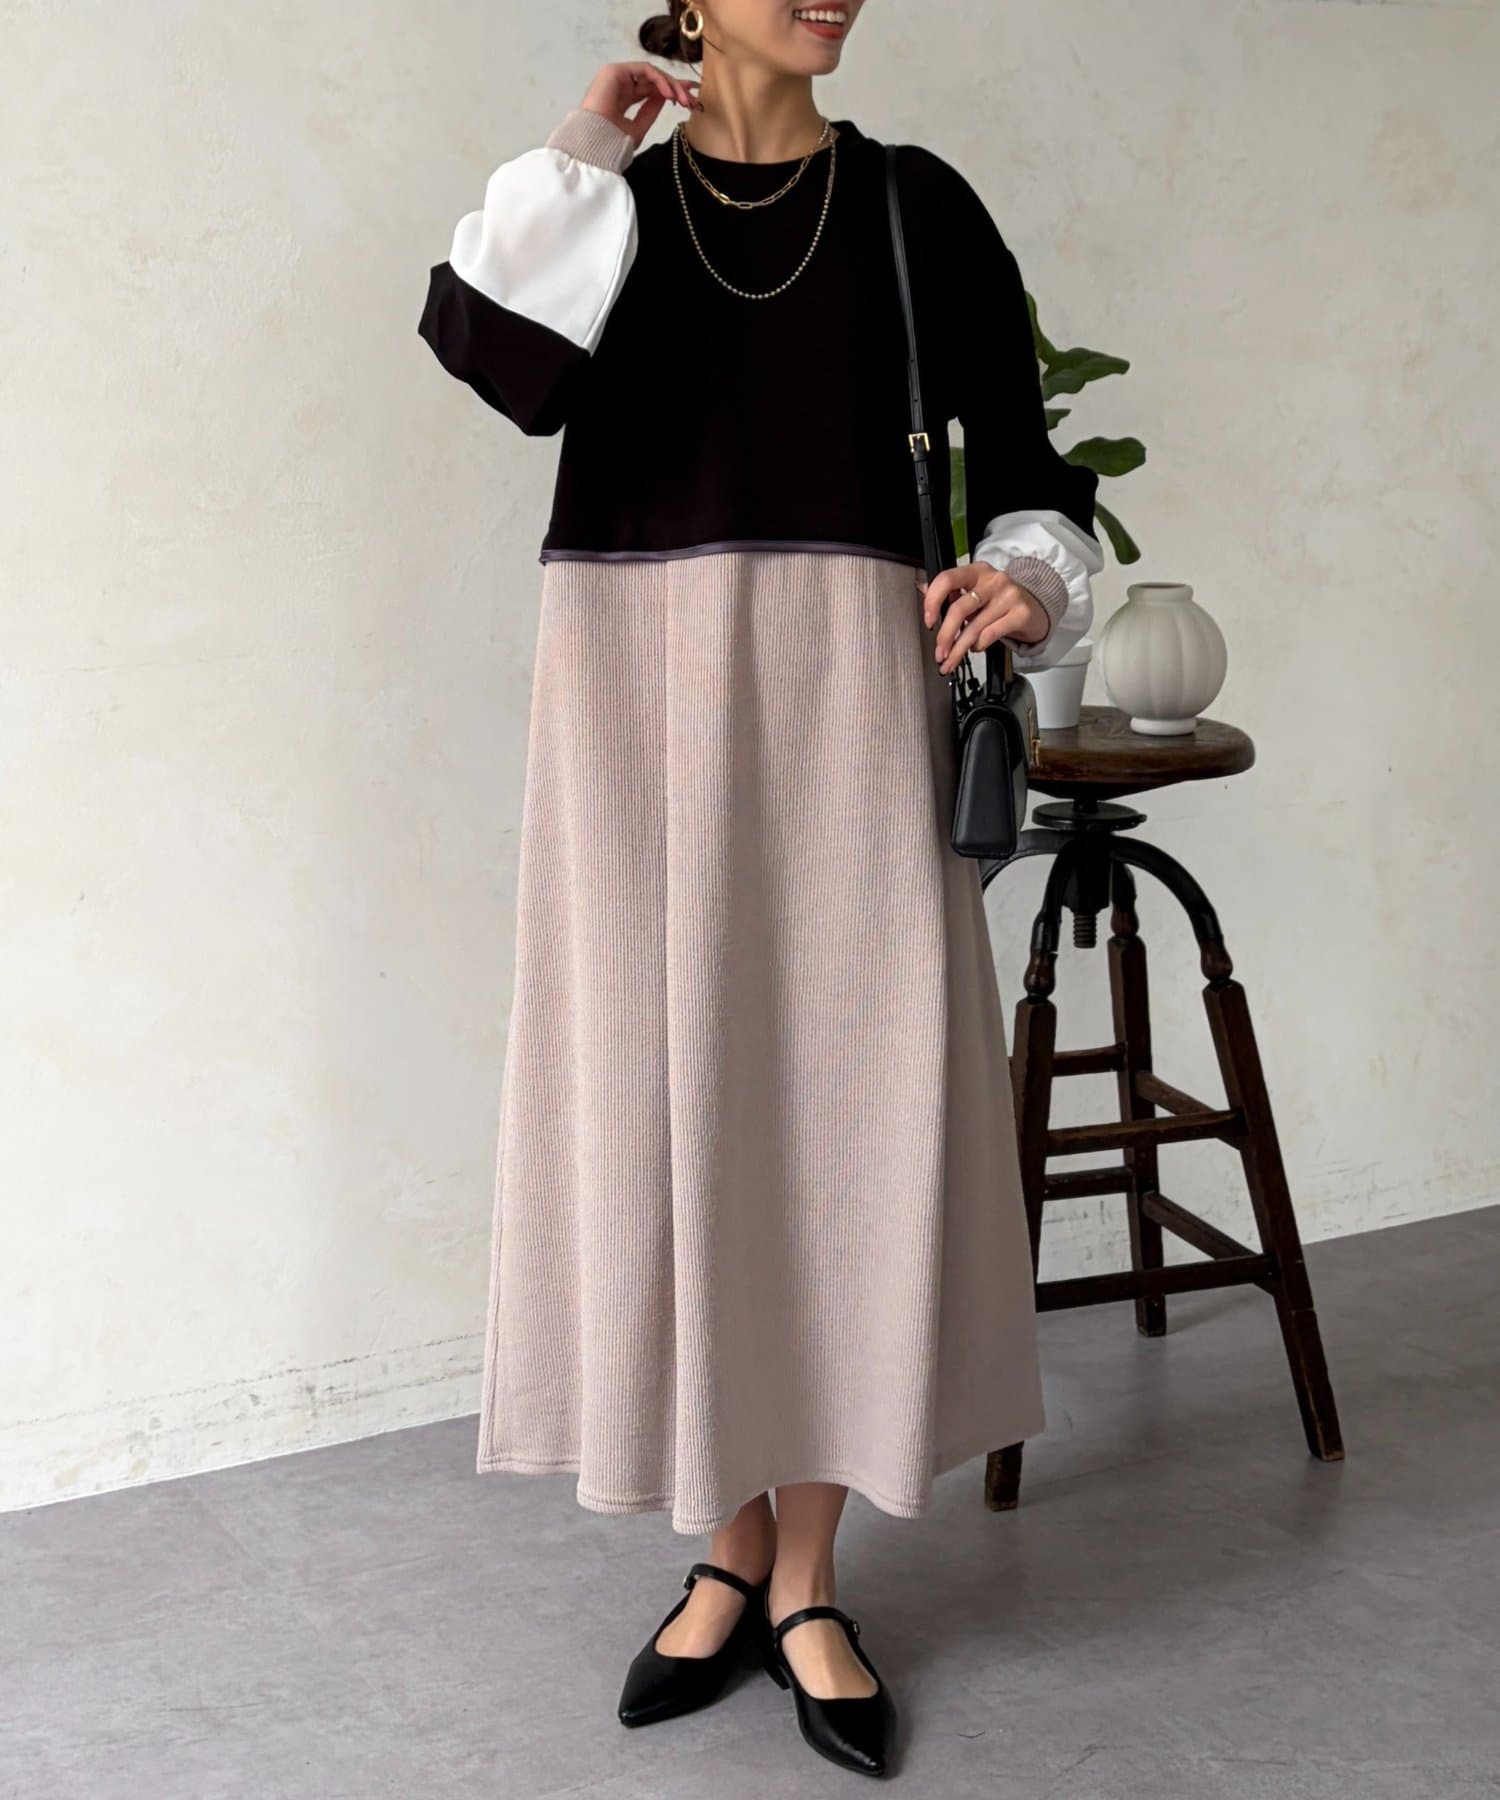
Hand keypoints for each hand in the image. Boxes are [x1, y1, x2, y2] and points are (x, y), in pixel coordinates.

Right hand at [581, 62, 701, 146]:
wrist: (594, 146)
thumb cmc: (611, 143)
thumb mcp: (638, 128)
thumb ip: (650, 110)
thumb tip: (665, 97)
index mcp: (623, 98)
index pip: (651, 90)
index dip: (671, 93)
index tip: (690, 101)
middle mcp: (620, 84)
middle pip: (654, 81)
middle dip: (676, 89)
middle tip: (693, 101)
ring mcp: (617, 76)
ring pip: (651, 74)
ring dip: (671, 85)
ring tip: (683, 100)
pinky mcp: (615, 71)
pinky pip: (644, 70)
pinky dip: (659, 80)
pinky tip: (669, 94)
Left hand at [918, 561, 1049, 674]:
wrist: (1035, 608)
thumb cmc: (1000, 601)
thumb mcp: (976, 591)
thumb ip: (951, 591)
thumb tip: (923, 589)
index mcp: (976, 571)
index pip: (947, 579)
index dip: (933, 601)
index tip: (929, 621)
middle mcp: (992, 580)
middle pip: (959, 608)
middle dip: (945, 635)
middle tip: (939, 652)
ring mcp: (1008, 596)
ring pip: (974, 627)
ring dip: (958, 649)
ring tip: (950, 660)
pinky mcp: (1020, 613)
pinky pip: (990, 634)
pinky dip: (979, 646)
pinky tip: (975, 648)